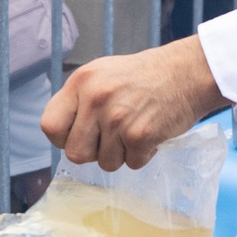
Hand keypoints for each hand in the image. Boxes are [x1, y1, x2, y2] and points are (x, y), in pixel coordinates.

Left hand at [41, 36, 226, 168]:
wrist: (186, 72)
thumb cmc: (144, 76)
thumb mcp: (101, 74)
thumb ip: (79, 101)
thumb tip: (61, 134)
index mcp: (81, 82)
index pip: (50, 126)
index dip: (64, 138)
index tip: (80, 135)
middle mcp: (96, 99)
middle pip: (75, 154)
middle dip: (94, 152)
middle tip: (112, 138)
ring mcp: (118, 118)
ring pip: (106, 163)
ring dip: (122, 154)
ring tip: (134, 129)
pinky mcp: (141, 135)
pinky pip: (132, 163)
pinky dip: (143, 154)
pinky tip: (150, 133)